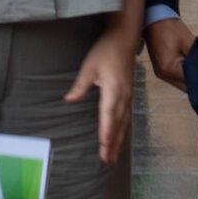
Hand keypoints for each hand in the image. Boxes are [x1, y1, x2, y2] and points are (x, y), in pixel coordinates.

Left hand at [66, 27, 137, 165]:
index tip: (103, 146)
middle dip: (112, 142)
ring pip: (124, 122)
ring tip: (113, 155)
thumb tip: (69, 100)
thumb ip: (80, 85)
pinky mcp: (129, 94)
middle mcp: (124, 96)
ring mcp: (128, 96)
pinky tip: (119, 136)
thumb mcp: (89, 66)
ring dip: (118, 139)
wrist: (124, 38)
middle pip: (118, 124)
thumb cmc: (106, 51)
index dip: (106, 132)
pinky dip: (122, 129)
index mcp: (114, 90)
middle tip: (107, 160)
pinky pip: (126, 116)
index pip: (108, 115)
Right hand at [143, 17, 194, 90]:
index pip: (190, 82)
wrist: (154, 18)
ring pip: (181, 84)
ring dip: (191, 79)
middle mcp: (163, 74)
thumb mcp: (188, 41)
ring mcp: (161, 73)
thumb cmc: (170, 28)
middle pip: (185, 87)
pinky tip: (193, 68)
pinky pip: (176, 78)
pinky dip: (185, 75)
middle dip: (197, 82)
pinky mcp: (161, 69)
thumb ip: (197, 58)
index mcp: (169, 69)